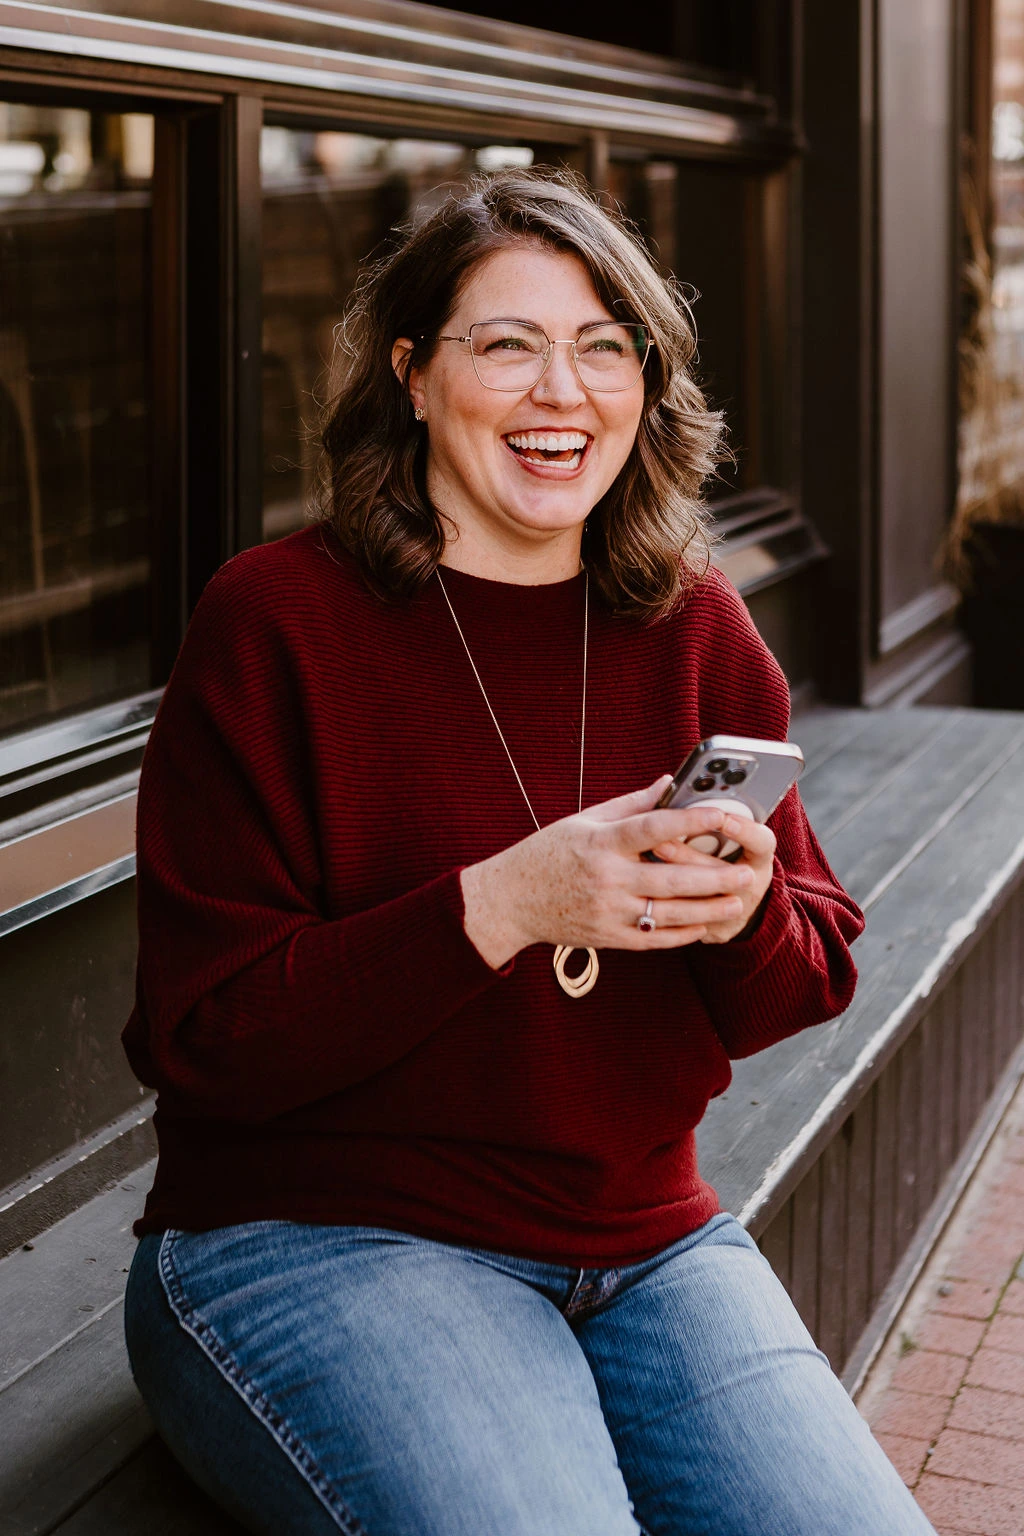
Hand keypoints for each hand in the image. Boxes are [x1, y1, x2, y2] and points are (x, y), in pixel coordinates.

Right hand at [460, 776, 760, 968]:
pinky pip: (653, 938)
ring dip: (708, 909)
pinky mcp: (607, 937)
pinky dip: (682, 933)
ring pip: (669, 913)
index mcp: (601, 843)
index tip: (723, 816)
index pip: (654, 828)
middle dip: (714, 876)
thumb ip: (631, 805)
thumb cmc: (547, 852)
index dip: (692, 821)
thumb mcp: (584, 821)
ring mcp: (607, 911)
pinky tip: (704, 926)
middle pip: (672, 878)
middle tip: (746, 872)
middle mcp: (607, 879)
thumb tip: (669, 783)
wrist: (510, 901)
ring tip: (737, 902)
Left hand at [648, 812, 776, 944]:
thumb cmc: (723, 855)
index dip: (744, 831)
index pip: (761, 842)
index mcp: (758, 856)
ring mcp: (734, 911)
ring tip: (646, 860)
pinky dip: (664, 907)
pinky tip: (640, 891)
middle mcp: (752, 884)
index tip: (720, 818)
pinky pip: (688, 923)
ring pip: (703, 900)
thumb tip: (666, 784)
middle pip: (724, 872)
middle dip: (690, 856)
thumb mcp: (723, 832)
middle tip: (660, 841)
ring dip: (673, 880)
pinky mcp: (716, 931)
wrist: (736, 907)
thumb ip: (701, 810)